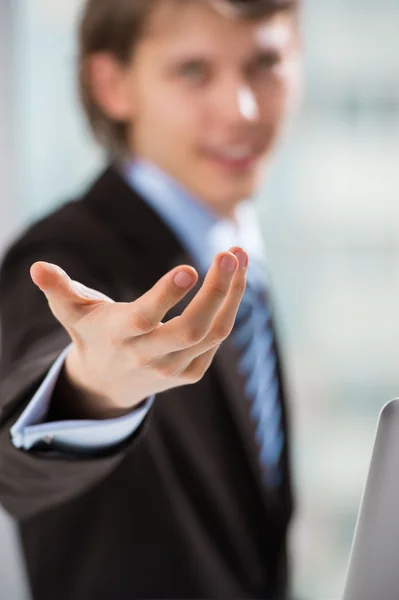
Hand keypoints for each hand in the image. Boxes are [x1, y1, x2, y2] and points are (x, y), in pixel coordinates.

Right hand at [30, 247, 247, 418]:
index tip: (190, 268)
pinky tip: (235, 278)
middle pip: (190, 328)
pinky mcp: (191, 373)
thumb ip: (59, 290)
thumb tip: (38, 267)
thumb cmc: (92, 334)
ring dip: (232, 294)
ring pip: (213, 332)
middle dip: (216, 291)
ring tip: (239, 255)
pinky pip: (217, 339)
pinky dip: (230, 308)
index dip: (166, 296)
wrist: (109, 381)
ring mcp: (173, 369)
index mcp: (118, 336)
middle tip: (230, 253)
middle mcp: (148, 356)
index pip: (145, 318)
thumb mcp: (71, 312)